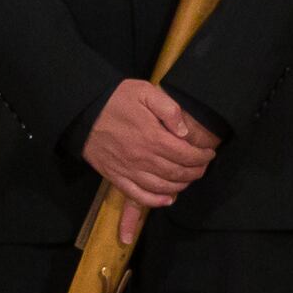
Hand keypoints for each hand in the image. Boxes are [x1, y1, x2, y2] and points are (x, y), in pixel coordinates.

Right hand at [79, 77, 217, 216]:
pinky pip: (138, 196)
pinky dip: (156, 201)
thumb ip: (169, 109)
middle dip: (195, 172)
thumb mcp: (144, 91)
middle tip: (203, 167)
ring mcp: (128, 170)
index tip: (209, 153)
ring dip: (180, 186)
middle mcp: (142, 158)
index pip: (186, 154)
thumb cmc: (115, 99)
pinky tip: (167, 199)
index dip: (202, 157)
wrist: (83, 110)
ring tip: (188, 179)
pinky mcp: (115, 177)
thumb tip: (184, 132)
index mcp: (152, 137)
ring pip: (162, 187)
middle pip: (177, 173)